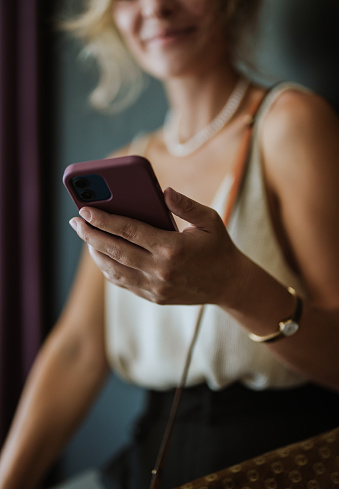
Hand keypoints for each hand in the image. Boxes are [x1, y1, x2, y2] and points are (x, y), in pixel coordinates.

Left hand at [69, 188, 241, 305]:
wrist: (229, 285)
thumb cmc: (218, 247)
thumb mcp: (210, 220)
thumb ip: (186, 205)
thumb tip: (163, 191)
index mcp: (172, 248)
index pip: (129, 231)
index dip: (104, 219)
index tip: (84, 209)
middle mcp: (160, 270)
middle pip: (115, 251)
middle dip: (91, 234)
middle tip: (75, 221)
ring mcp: (155, 287)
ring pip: (114, 270)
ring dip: (96, 253)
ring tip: (86, 236)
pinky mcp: (153, 297)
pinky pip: (123, 283)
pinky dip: (108, 268)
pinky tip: (102, 255)